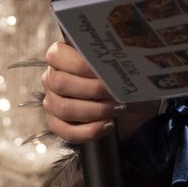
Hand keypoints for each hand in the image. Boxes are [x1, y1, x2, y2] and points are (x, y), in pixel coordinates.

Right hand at [41, 42, 159, 142]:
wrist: (134, 101)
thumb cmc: (124, 77)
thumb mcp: (122, 64)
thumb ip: (110, 57)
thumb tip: (110, 59)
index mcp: (62, 56)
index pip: (56, 55)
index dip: (78, 63)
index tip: (101, 70)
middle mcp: (53, 78)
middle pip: (60, 83)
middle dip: (91, 89)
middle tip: (113, 92)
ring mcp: (53, 102)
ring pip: (64, 108)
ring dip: (94, 110)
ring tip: (116, 108)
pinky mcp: (58, 125)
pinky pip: (67, 132)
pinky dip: (90, 130)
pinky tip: (108, 124)